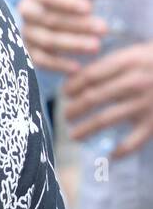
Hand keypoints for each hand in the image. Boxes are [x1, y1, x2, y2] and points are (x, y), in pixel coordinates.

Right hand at [17, 0, 135, 74]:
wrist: (52, 10)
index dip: (67, 2)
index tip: (89, 8)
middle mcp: (27, 9)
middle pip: (49, 19)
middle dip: (77, 25)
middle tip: (104, 29)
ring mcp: (27, 30)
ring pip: (46, 40)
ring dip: (72, 44)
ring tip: (96, 46)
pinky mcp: (29, 49)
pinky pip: (40, 59)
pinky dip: (57, 64)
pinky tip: (77, 68)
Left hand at [64, 38, 152, 157]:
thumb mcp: (139, 52)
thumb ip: (114, 63)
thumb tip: (81, 77)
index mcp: (128, 61)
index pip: (90, 75)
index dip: (72, 86)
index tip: (64, 93)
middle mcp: (134, 82)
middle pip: (92, 98)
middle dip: (74, 109)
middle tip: (65, 116)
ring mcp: (145, 104)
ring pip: (105, 119)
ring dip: (86, 129)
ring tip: (74, 135)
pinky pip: (134, 141)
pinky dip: (121, 150)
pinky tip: (111, 156)